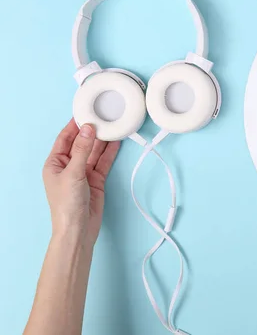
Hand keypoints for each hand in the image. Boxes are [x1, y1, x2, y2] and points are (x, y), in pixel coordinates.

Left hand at [42, 119, 120, 246]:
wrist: (78, 229)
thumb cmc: (66, 204)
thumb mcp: (73, 173)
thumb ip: (82, 150)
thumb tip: (88, 128)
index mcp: (55, 163)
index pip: (64, 138)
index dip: (74, 125)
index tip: (85, 111)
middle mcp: (68, 166)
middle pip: (81, 143)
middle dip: (91, 131)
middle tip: (103, 116)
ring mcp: (83, 173)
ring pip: (94, 152)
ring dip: (102, 140)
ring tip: (113, 125)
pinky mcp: (96, 180)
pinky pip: (103, 162)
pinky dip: (110, 152)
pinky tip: (116, 142)